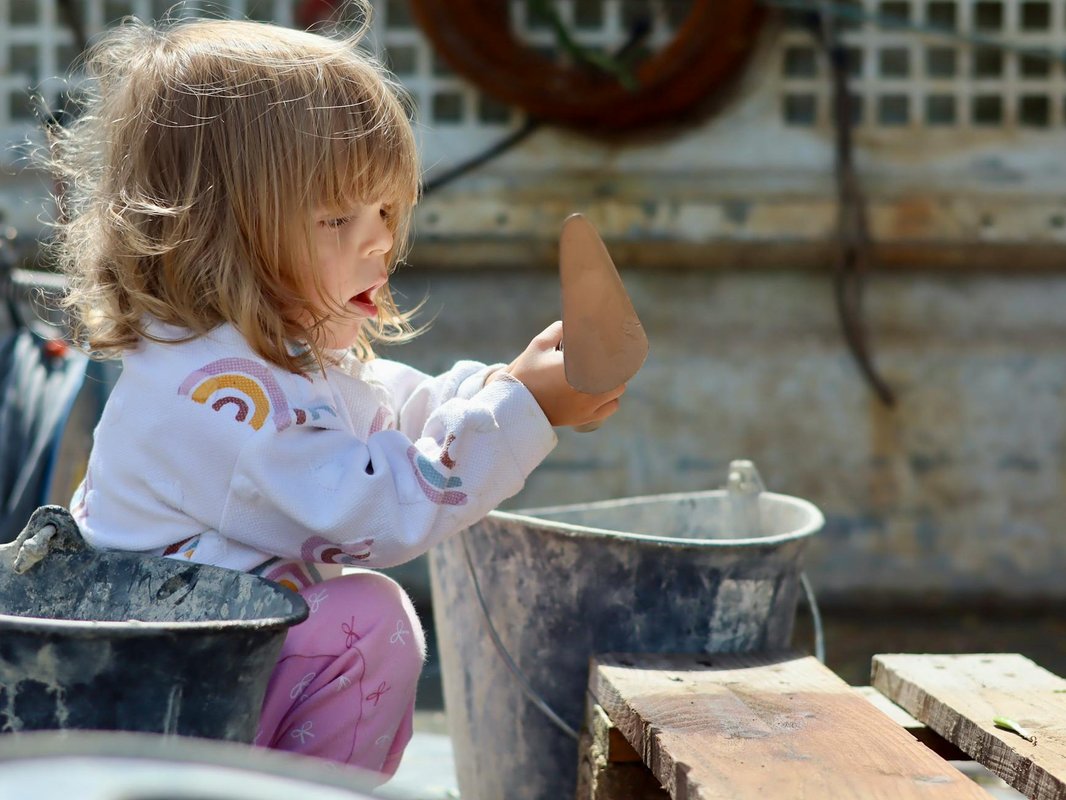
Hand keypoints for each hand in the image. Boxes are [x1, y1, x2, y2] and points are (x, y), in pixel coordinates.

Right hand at [494, 321, 625, 427]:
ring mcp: (588, 406)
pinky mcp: (584, 418)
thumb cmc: (528, 373)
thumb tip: (574, 324)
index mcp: (579, 369)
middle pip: (618, 376)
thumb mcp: (539, 345)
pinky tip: (598, 392)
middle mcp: (588, 389)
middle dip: (614, 368)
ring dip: (612, 384)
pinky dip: (609, 401)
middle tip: (604, 361)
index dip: (615, 352)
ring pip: (617, 393)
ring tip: (601, 376)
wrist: (516, 404)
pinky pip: (610, 408)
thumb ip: (558, 330)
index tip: (611, 346)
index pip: (612, 359)